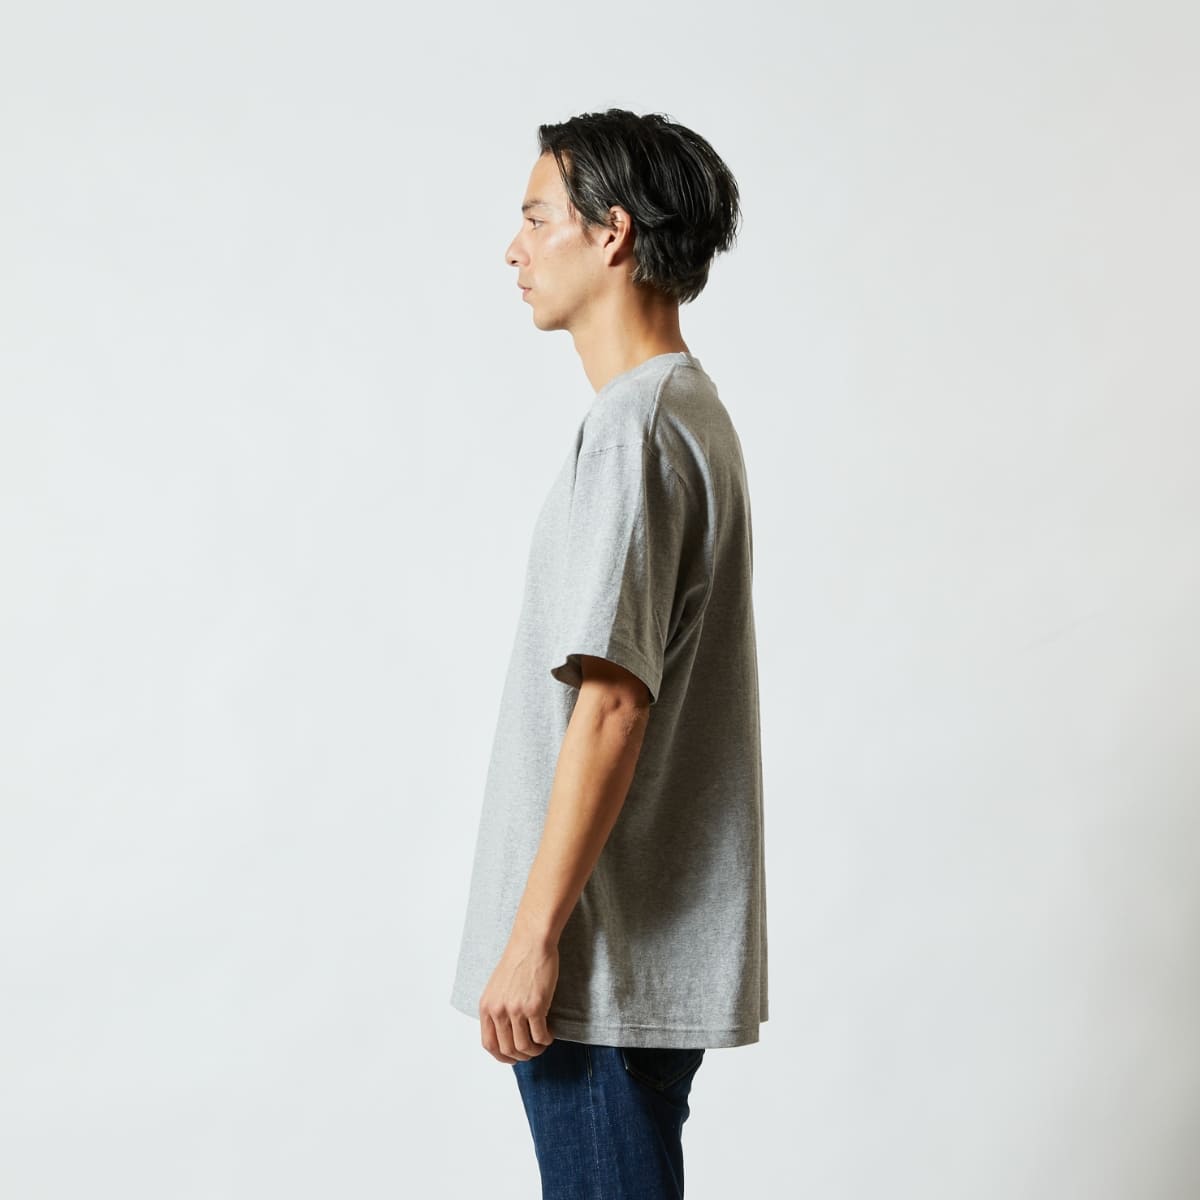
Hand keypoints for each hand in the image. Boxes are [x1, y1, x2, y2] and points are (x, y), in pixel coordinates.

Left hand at [478, 934, 558, 1063]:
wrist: (532, 943)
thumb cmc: (518, 961)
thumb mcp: (497, 987)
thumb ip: (497, 1009)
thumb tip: (505, 1033)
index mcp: (486, 1007)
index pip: (489, 1044)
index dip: (502, 1056)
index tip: (513, 1057)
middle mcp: (498, 1011)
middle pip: (508, 1049)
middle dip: (522, 1055)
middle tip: (532, 1050)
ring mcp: (516, 1010)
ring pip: (524, 1046)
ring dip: (535, 1050)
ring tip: (542, 1042)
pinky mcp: (534, 1007)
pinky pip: (540, 1036)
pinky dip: (546, 1040)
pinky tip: (549, 1033)